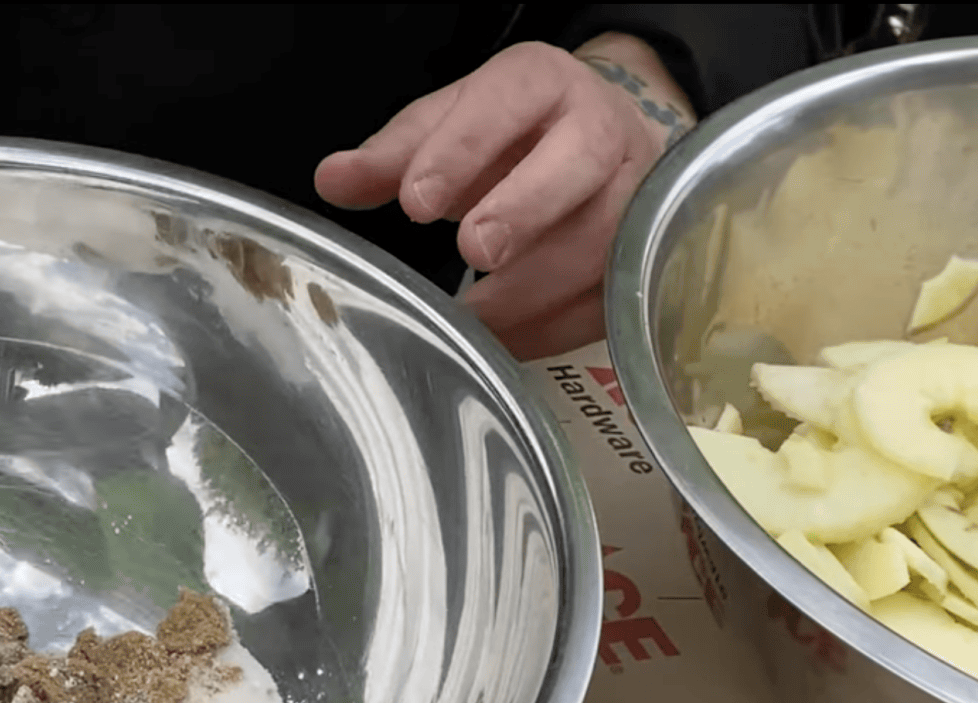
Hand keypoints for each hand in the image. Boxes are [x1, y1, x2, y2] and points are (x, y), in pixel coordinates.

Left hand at [315, 37, 693, 360]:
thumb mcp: (450, 130)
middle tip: (474, 252)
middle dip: (525, 207)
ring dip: (536, 287)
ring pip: (603, 237)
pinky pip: (608, 296)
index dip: (464, 148)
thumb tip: (332, 179)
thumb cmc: (513, 139)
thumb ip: (394, 156)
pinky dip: (554, 327)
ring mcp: (637, 190)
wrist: (597, 146)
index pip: (510, 98)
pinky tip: (505, 344)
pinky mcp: (645, 252)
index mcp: (543, 83)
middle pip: (580, 158)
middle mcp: (602, 127)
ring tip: (476, 319)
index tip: (417, 200)